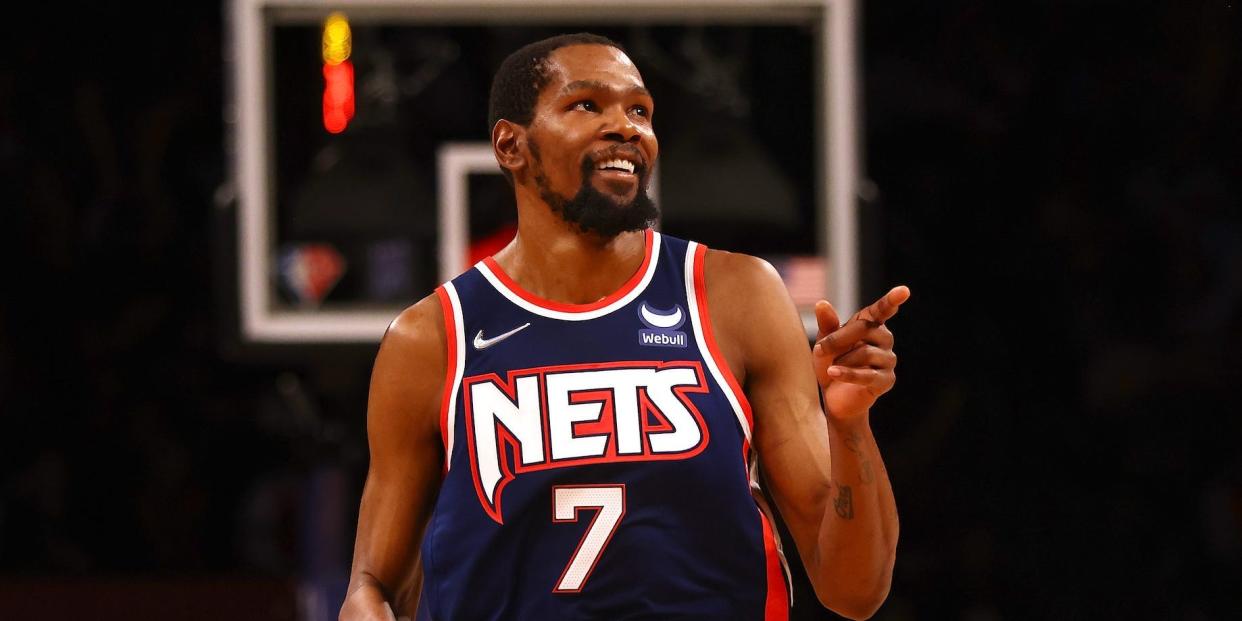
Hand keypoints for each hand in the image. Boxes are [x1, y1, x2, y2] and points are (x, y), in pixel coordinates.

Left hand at [811, 286, 909, 420]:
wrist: (834, 397)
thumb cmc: (831, 364)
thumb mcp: (824, 343)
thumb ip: (826, 325)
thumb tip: (822, 303)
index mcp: (872, 325)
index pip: (883, 310)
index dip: (892, 300)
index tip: (904, 291)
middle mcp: (885, 340)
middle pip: (866, 330)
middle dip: (839, 339)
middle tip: (819, 349)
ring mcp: (888, 360)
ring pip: (866, 353)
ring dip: (842, 360)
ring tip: (830, 367)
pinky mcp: (886, 381)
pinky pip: (867, 375)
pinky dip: (846, 374)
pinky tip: (832, 373)